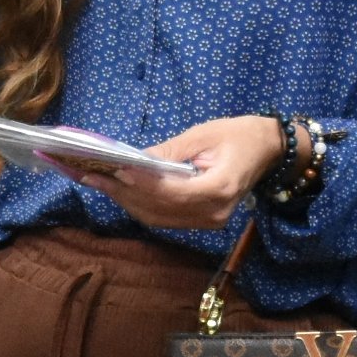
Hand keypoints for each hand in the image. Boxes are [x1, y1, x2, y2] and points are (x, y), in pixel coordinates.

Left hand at [67, 113, 287, 231]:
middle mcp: (213, 213)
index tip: (113, 169)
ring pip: (156, 217)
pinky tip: (117, 188)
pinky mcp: (200, 221)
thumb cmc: (239, 135)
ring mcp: (207, 221)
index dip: (140, 183)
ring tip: (95, 180)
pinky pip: (163, 217)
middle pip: (158, 208)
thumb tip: (132, 161)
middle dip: (121, 192)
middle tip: (88, 173)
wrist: (267, 151)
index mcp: (219, 189)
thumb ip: (169, 152)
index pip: (171, 192)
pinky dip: (138, 204)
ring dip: (124, 200)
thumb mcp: (204, 134)